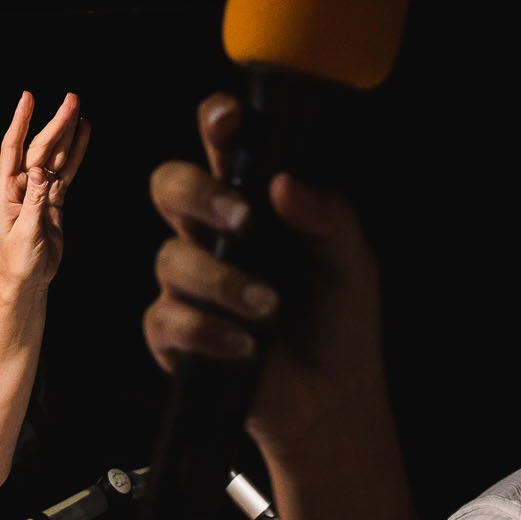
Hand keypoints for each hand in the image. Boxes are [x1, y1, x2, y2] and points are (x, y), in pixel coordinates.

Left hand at [0, 91, 89, 288]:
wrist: (29, 279)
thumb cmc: (19, 260)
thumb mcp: (26, 233)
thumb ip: (35, 202)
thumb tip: (41, 173)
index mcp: (7, 190)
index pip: (12, 148)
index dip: (20, 122)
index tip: (29, 97)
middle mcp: (22, 184)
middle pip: (40, 147)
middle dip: (55, 123)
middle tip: (72, 99)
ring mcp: (40, 190)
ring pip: (55, 155)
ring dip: (66, 133)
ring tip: (78, 108)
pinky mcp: (55, 199)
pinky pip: (66, 171)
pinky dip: (76, 152)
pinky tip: (84, 133)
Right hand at [143, 94, 382, 458]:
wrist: (330, 399)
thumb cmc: (339, 322)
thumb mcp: (352, 264)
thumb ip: (327, 216)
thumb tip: (282, 183)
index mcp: (253, 203)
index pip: (223, 147)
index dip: (216, 123)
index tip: (228, 120)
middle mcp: (210, 234)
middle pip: (169, 185)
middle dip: (198, 194)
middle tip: (243, 220)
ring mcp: (186, 283)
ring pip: (171, 257)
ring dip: (223, 281)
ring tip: (269, 308)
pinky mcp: (171, 333)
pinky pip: (168, 319)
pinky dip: (209, 332)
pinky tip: (246, 347)